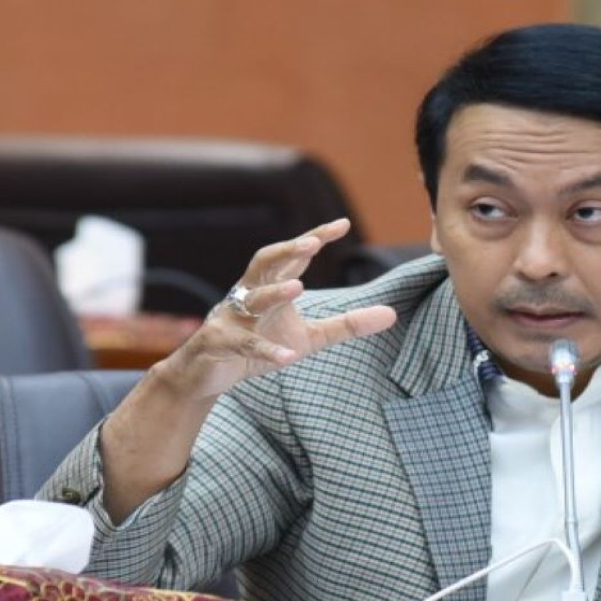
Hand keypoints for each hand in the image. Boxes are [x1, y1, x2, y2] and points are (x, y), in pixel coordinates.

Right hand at [157, 218, 397, 400]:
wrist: (207, 375)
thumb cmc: (261, 345)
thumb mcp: (310, 338)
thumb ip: (347, 325)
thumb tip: (392, 315)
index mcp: (269, 285)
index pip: (294, 256)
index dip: (315, 238)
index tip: (342, 224)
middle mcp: (248, 294)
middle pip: (265, 262)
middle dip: (288, 250)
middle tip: (313, 243)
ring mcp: (230, 317)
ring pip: (250, 299)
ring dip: (273, 292)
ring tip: (298, 287)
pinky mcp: (218, 344)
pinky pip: (242, 344)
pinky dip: (265, 350)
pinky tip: (287, 356)